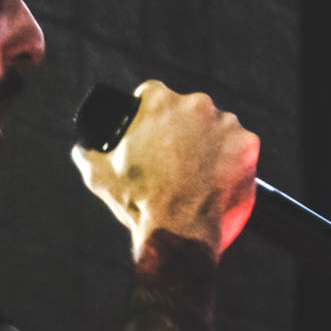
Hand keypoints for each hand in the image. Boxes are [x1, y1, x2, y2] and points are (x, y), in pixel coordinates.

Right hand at [71, 80, 258, 259]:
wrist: (179, 234)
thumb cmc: (138, 203)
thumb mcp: (99, 176)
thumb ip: (86, 152)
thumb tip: (82, 147)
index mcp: (157, 101)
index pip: (155, 96)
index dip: (153, 118)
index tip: (155, 138)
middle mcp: (195, 103)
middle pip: (190, 110)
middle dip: (185, 131)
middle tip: (177, 163)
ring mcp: (226, 122)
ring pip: (219, 127)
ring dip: (211, 144)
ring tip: (199, 176)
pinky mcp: (249, 145)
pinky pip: (242, 148)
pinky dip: (234, 162)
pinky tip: (219, 181)